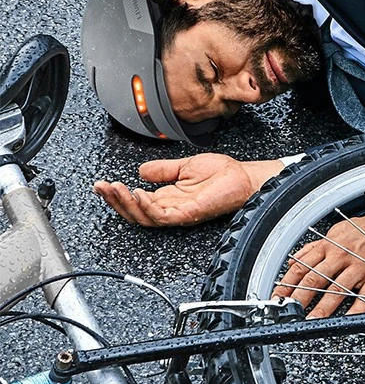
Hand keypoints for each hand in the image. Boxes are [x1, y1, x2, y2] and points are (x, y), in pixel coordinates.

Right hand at [94, 153, 285, 226]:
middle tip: (101, 187)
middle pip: (135, 212)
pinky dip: (147, 206)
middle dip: (114, 201)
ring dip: (126, 204)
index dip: (117, 194)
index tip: (101, 184)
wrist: (244, 177)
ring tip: (114, 189)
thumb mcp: (185, 166)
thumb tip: (141, 171)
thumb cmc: (223, 173)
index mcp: (169, 197)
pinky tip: (137, 193)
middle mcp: (171, 207)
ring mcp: (179, 212)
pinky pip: (162, 215)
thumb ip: (162, 170)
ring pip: (144, 216)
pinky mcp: (188, 214)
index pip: (136, 201)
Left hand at [273, 188, 364, 317]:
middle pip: (316, 279)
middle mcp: (342, 256)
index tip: (277, 297)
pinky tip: (347, 321)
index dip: (287, 283)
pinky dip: (356, 310)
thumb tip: (293, 260)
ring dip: (323, 308)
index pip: (302, 266)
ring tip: (311, 322)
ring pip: (337, 290)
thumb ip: (314, 247)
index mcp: (330, 245)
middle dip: (299, 298)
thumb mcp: (337, 231)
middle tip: (289, 313)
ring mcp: (360, 267)